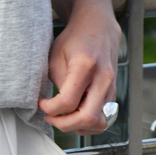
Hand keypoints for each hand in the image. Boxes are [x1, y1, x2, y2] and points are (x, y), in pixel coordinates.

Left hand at [39, 5, 120, 134]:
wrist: (98, 27)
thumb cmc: (74, 39)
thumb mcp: (56, 55)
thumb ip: (57, 82)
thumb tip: (54, 107)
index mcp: (85, 65)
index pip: (69, 101)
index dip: (51, 109)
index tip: (42, 104)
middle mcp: (103, 78)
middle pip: (88, 118)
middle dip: (65, 124)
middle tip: (50, 117)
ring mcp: (111, 87)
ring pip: (100, 122)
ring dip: (78, 126)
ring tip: (62, 118)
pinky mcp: (113, 93)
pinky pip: (103, 117)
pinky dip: (87, 122)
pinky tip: (74, 115)